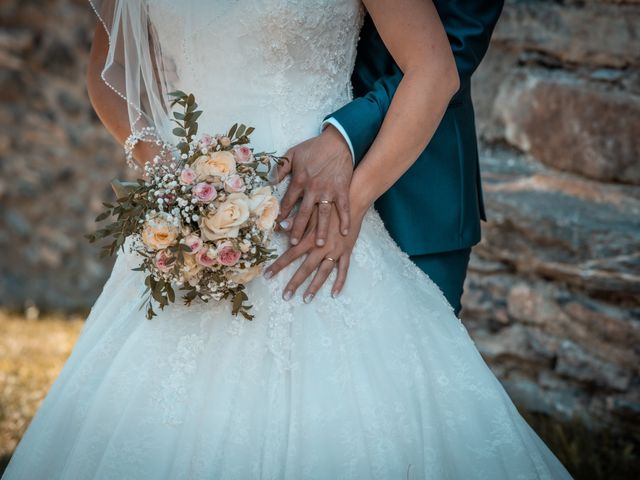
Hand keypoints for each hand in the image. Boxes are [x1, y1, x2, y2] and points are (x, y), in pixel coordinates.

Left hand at [265, 200, 366, 301]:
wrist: (354, 200)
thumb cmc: (330, 204)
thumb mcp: (312, 211)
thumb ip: (297, 221)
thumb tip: (280, 226)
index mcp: (310, 237)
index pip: (290, 254)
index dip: (278, 265)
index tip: (267, 275)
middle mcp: (322, 247)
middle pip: (306, 268)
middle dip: (294, 283)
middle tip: (285, 296)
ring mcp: (336, 251)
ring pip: (324, 273)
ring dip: (315, 287)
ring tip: (306, 299)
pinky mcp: (347, 251)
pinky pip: (343, 270)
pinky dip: (339, 282)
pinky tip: (334, 294)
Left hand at [276, 124, 352, 247]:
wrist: (337, 141)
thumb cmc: (314, 148)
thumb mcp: (292, 153)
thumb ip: (280, 168)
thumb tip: (270, 181)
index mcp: (299, 180)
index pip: (287, 202)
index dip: (282, 215)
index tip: (278, 228)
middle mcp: (312, 189)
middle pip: (303, 213)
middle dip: (298, 229)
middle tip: (294, 244)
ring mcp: (328, 190)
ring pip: (323, 214)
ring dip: (321, 230)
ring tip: (319, 245)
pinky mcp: (342, 190)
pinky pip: (343, 208)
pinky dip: (345, 220)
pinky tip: (344, 232)